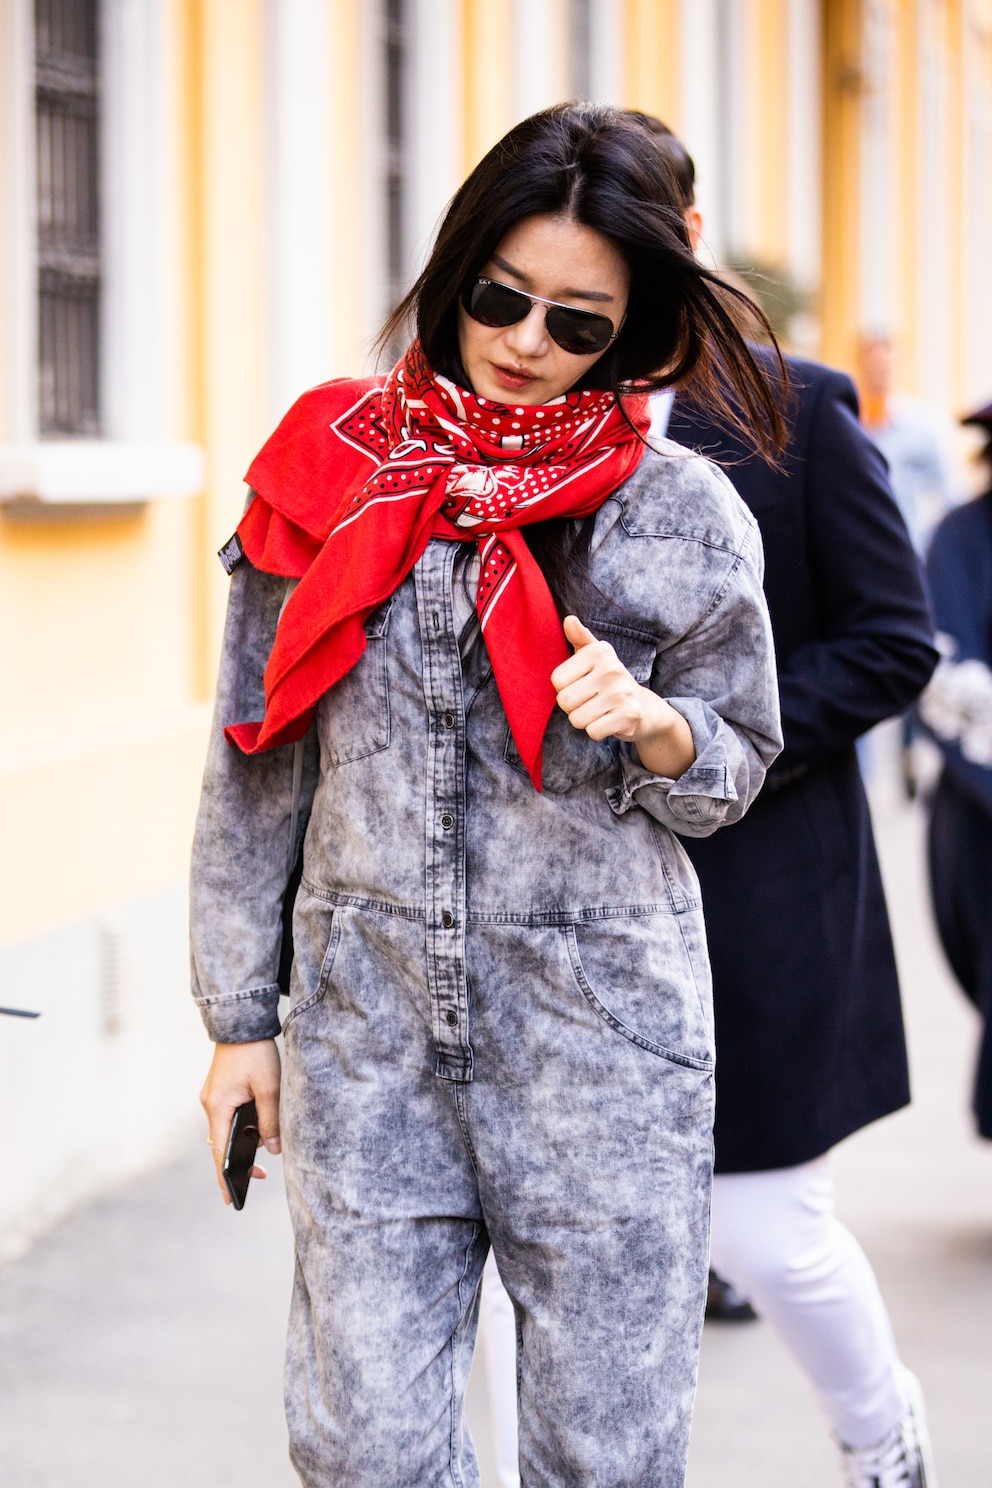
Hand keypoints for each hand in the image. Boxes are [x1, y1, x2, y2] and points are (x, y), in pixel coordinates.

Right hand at [200, 1039, 281, 1204]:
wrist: (242, 1023)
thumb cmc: (256, 1053)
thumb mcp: (269, 1088)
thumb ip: (270, 1120)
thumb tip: (272, 1149)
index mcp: (218, 1107)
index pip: (220, 1152)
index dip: (226, 1177)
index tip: (231, 1199)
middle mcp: (210, 1105)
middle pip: (220, 1144)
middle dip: (238, 1162)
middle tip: (261, 1176)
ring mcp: (212, 1098)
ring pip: (225, 1130)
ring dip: (241, 1143)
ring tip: (264, 1152)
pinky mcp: (219, 1091)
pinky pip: (226, 1117)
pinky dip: (239, 1128)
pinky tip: (256, 1130)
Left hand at [551, 615, 695, 778]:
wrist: (645, 708)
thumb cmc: (610, 680)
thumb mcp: (596, 656)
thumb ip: (580, 638)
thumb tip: (569, 620)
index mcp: (599, 652)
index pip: (557, 680)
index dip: (565, 688)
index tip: (582, 685)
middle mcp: (612, 669)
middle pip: (565, 701)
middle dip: (573, 707)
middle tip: (591, 701)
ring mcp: (622, 693)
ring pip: (577, 719)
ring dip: (585, 720)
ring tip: (600, 710)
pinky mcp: (629, 716)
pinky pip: (593, 731)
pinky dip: (597, 731)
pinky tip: (609, 721)